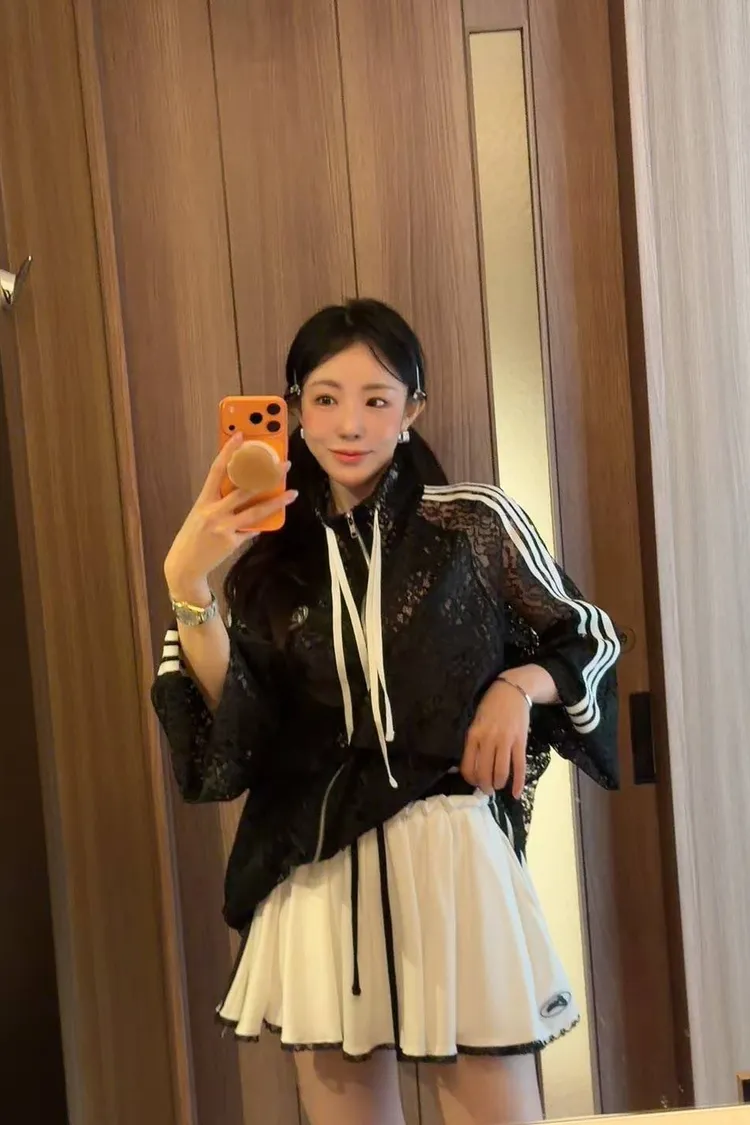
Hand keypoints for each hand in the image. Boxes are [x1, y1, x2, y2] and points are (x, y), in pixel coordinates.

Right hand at [164, 432, 296, 597]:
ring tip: (292, 493)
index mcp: (203, 500)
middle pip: (243, 488)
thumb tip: (245, 491)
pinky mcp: (231, 541)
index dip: (228, 451)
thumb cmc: (194, 537)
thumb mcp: (201, 515)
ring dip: (276, 501)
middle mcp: (213, 511)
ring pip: (255, 511)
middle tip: (283, 465)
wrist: (184, 566)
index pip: (217, 470)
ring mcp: (223, 527)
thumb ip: (220, 502)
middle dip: (265, 475)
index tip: (240, 435)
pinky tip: (275, 517)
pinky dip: (262, 524)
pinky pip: (252, 530)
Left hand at [460, 679, 529, 796]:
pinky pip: (519, 766)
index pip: (468, 766)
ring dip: (498, 784)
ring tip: (498, 787)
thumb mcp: (475, 721)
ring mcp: (505, 741)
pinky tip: (516, 793)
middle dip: (485, 786)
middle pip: (484, 772)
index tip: (474, 782)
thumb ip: (472, 741)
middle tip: (487, 789)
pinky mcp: (520, 741)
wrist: (512, 690)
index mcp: (473, 735)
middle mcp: (488, 739)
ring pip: (501, 772)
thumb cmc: (491, 705)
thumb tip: (468, 764)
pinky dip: (518, 782)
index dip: (470, 779)